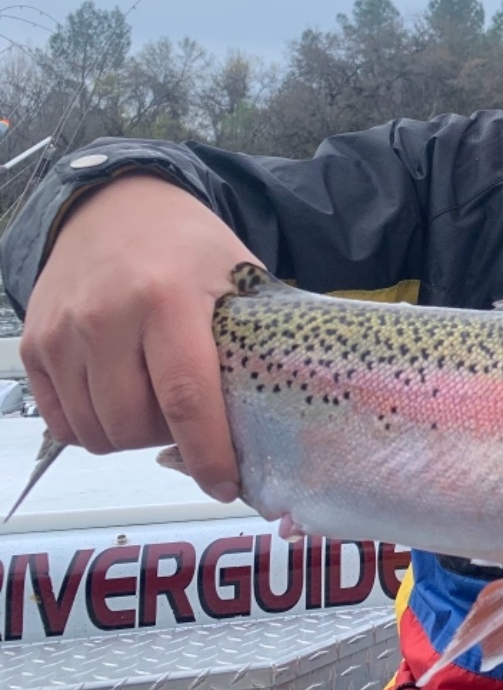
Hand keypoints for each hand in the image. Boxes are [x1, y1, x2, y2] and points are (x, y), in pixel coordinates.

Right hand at [19, 174, 255, 501]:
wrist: (116, 204)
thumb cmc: (188, 246)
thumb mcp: (237, 276)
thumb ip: (253, 338)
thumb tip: (280, 410)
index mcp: (169, 299)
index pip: (186, 398)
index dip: (207, 453)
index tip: (227, 484)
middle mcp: (107, 317)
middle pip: (133, 425)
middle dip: (169, 442)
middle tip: (191, 423)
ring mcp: (63, 332)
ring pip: (94, 431)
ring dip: (130, 437)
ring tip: (156, 403)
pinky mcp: (35, 344)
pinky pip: (60, 419)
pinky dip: (92, 426)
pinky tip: (120, 398)